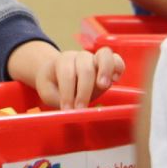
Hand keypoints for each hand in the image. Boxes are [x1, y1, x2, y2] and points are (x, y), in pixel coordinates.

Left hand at [7, 41, 124, 108]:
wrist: (58, 75)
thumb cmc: (54, 85)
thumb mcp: (48, 93)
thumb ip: (57, 99)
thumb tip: (70, 111)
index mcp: (63, 60)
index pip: (66, 73)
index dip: (67, 92)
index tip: (67, 109)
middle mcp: (80, 57)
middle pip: (85, 67)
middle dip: (83, 90)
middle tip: (81, 108)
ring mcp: (95, 59)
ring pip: (104, 56)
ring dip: (105, 70)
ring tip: (102, 86)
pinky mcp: (108, 65)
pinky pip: (117, 60)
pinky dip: (118, 68)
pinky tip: (115, 80)